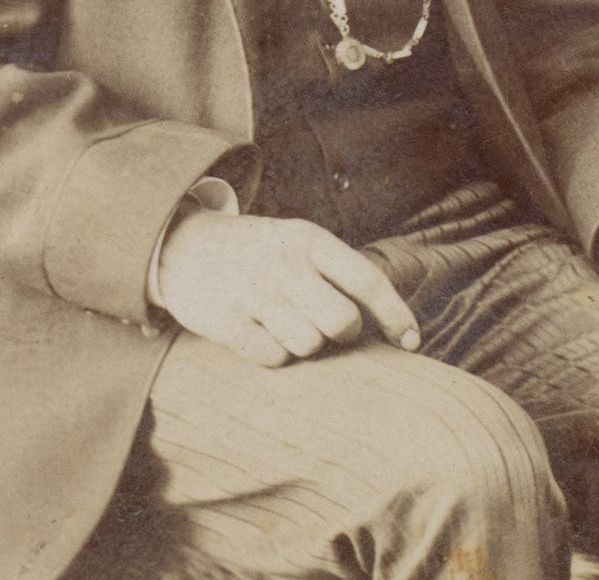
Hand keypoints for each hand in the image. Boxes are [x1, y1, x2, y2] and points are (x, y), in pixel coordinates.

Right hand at [155, 209, 419, 368]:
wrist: (184, 245)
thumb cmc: (259, 250)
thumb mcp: (300, 240)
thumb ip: (337, 270)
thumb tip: (383, 317)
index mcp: (311, 240)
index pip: (367, 280)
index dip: (396, 313)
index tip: (414, 341)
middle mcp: (285, 265)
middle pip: (342, 322)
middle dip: (343, 333)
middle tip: (326, 324)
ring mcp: (253, 293)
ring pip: (309, 345)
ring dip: (306, 344)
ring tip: (286, 322)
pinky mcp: (225, 322)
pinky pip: (273, 358)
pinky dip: (276, 355)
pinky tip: (262, 333)